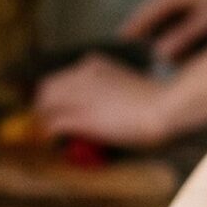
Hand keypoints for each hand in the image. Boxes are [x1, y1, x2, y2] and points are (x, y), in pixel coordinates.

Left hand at [32, 53, 178, 149]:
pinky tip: (51, 142)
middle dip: (43, 108)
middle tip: (47, 126)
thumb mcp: (123, 85)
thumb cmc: (153, 102)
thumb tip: (93, 109)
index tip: (53, 110)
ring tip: (50, 137)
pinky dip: (47, 135)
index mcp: (93, 64)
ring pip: (43, 106)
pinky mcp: (80, 115)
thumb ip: (104, 91)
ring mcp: (79, 94)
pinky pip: (51, 125)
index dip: (53, 97)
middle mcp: (81, 75)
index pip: (59, 78)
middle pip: (45, 90)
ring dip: (43, 122)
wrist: (163, 107)